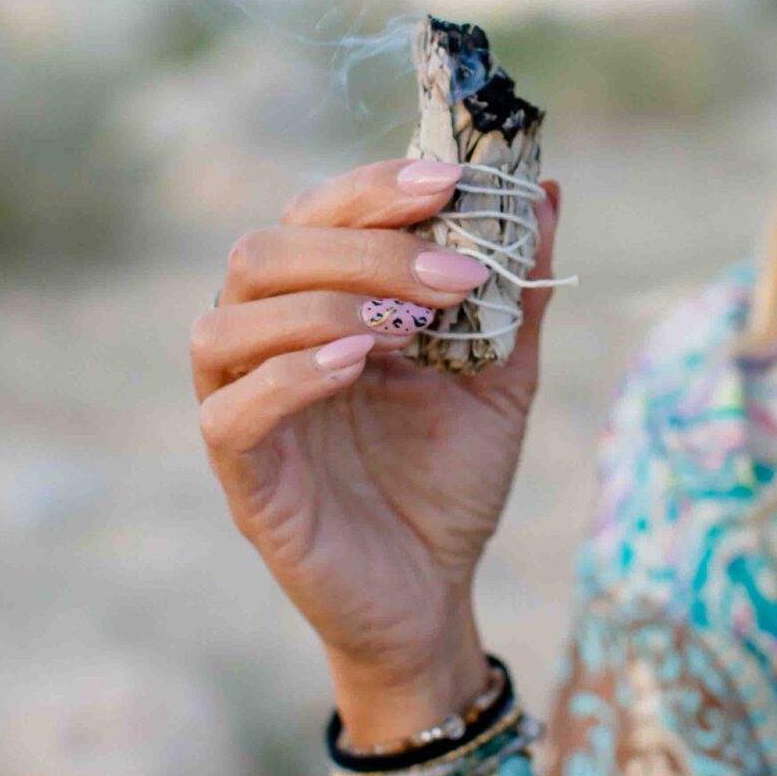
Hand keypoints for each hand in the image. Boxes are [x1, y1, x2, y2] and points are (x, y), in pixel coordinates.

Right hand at [190, 159, 563, 704]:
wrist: (433, 596)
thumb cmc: (449, 480)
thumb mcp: (501, 375)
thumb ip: (516, 290)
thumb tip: (548, 189)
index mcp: (317, 303)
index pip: (315, 212)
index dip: (375, 186)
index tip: (452, 179)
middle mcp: (263, 343)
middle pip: (264, 251)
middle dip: (363, 245)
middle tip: (454, 276)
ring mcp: (241, 408)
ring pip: (228, 319)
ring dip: (325, 303)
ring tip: (413, 327)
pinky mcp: (242, 478)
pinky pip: (231, 411)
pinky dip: (289, 377)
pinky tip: (360, 368)